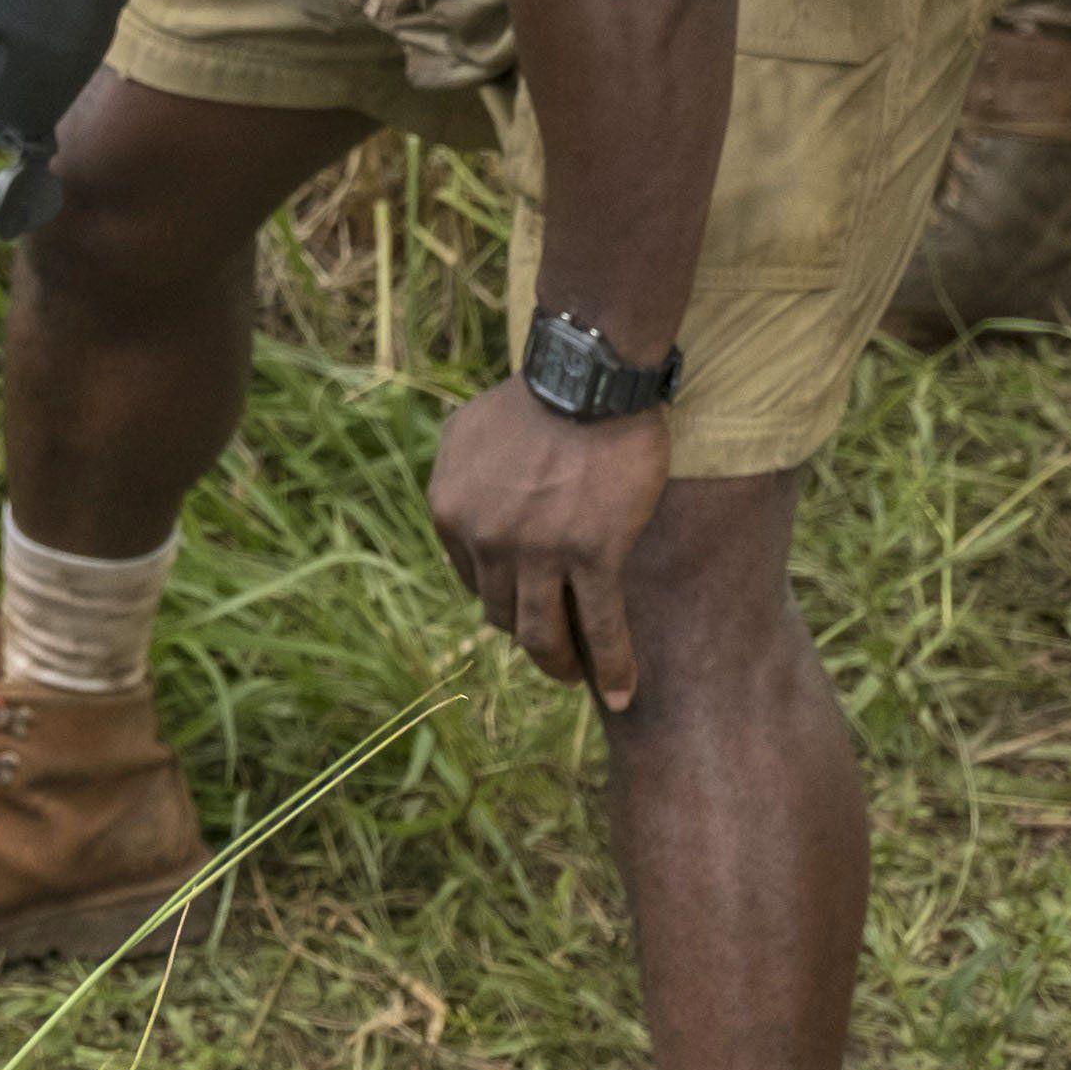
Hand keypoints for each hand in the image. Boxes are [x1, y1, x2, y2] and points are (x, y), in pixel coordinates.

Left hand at [428, 375, 672, 711]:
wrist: (588, 377)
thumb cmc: (534, 398)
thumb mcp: (466, 431)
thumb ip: (456, 474)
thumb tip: (457, 508)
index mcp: (449, 510)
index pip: (470, 580)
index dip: (500, 599)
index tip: (524, 608)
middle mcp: (483, 537)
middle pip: (502, 613)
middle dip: (529, 637)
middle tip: (555, 651)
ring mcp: (536, 550)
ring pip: (543, 633)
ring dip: (560, 665)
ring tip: (578, 678)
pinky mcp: (592, 554)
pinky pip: (601, 627)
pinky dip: (612, 667)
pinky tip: (621, 692)